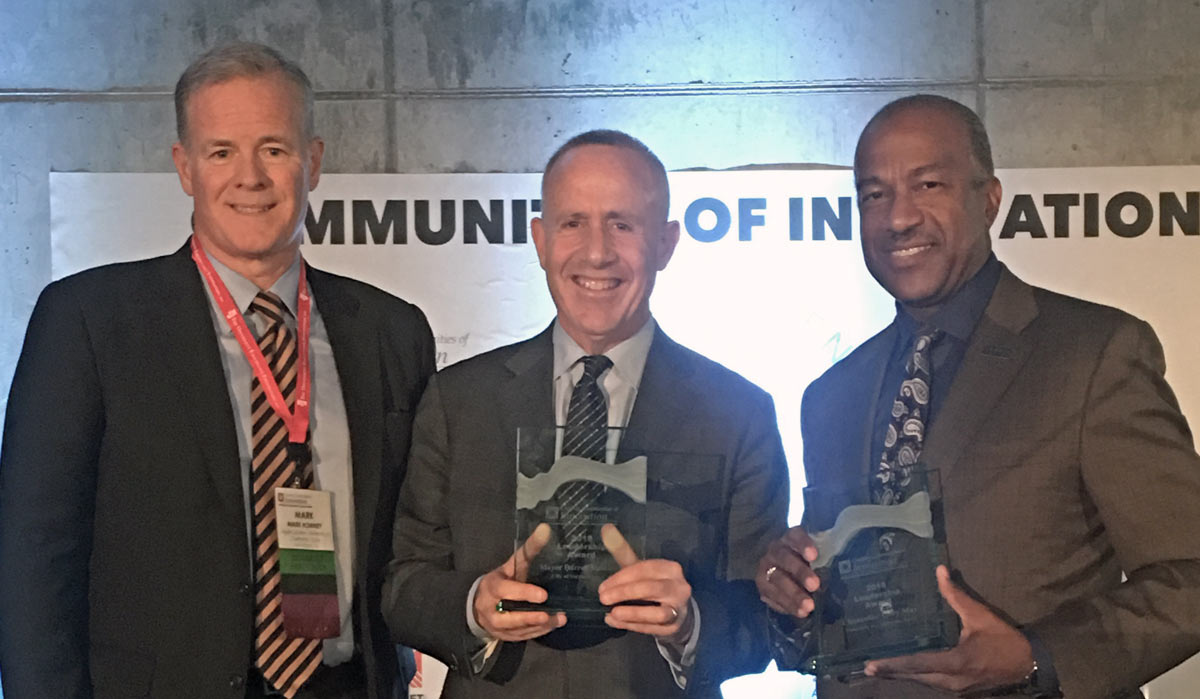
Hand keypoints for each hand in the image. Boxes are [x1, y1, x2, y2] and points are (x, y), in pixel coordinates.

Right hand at [472, 523, 566, 640]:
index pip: (506, 591)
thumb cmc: (501, 580)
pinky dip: (538, 632)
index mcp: (492, 588)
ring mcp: (497, 626)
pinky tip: (552, 625)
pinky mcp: (505, 637)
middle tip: (549, 614)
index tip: (543, 595)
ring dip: (539, 626)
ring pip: (518, 629)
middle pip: (510, 617)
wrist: (479, 604)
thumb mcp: (511, 564)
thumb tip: (546, 528)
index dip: (524, 593)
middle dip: (530, 617)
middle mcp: (491, 609)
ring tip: (559, 619)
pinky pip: (522, 637)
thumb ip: (528, 550)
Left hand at [597, 524, 693, 643]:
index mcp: (671, 568)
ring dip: (632, 613)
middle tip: (603, 598)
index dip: (622, 577)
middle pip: (651, 588)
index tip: (603, 586)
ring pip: (657, 612)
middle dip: (624, 593)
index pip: (646, 569)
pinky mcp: (674, 628)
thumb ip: (624, 552)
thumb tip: (606, 529)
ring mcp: (679, 609)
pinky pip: (652, 628)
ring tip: (611, 613)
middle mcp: (679, 588)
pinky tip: (615, 622)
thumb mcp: (643, 569)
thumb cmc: (655, 586)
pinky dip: (632, 625)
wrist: (679, 611)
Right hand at [755, 525, 819, 617]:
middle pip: (784, 558)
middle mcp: (776, 550)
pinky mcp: (762, 585)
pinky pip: (771, 596)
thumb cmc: (807, 564)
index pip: (795, 535)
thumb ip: (825, 559)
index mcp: (790, 538)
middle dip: (800, 572)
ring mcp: (766, 568)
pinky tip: (799, 613)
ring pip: (777, 578)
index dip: (803, 544)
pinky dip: (786, 605)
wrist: (781, 571)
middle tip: (814, 585)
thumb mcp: (815, 557)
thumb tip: (845, 572)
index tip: (813, 555)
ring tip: (808, 607)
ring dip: (793, 594)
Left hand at [863, 566, 1033, 693]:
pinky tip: (908, 672)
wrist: (1030, 664)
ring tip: (882, 670)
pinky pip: (934, 684)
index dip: (893, 664)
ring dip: (904, 676)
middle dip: (892, 672)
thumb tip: (940, 571)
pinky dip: (919, 677)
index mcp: (955, 663)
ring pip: (924, 683)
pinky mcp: (962, 690)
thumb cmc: (1004, 639)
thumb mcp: (980, 615)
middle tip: (868, 668)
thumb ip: (956, 595)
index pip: (917, 664)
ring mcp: (957, 688)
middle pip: (916, 677)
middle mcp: (952, 680)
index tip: (872, 665)